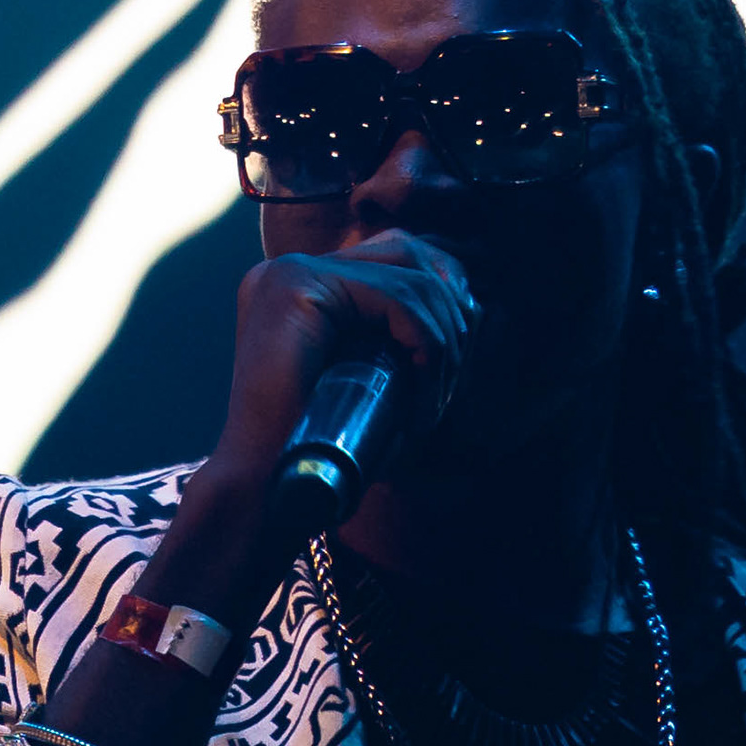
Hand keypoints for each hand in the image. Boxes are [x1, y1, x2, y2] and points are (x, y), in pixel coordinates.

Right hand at [198, 228, 477, 505]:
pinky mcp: (295, 287)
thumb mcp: (374, 386)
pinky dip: (426, 346)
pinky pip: (394, 299)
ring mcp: (289, 273)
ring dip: (442, 341)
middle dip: (450, 309)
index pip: (395, 254)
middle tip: (452, 377)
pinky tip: (421, 397)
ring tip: (432, 404)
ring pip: (408, 276)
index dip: (443, 295)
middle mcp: (291, 270)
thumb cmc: (323, 457)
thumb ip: (404, 342)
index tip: (458, 357)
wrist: (264, 494)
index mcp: (303, 287)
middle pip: (407, 251)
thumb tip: (482, 312)